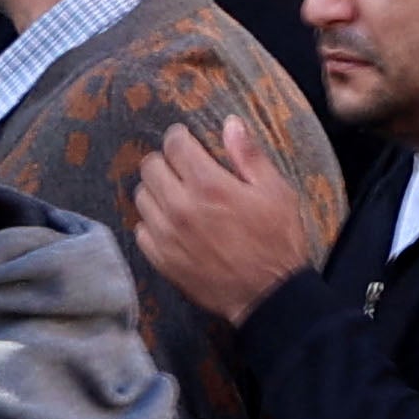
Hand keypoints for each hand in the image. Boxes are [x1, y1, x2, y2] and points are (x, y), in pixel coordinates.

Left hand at [134, 118, 323, 323]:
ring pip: (141, 197)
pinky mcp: (162, 260)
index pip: (174, 145)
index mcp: (209, 185)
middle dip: (166, 161)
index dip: (180, 137)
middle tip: (182, 167)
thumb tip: (231, 123)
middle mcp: (180, 207)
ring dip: (156, 190)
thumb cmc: (276, 240)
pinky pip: (141, 230)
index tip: (186, 140)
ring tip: (176, 194)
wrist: (267, 294)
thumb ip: (248, 155)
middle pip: (150, 167)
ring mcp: (167, 236)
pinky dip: (152, 222)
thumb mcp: (275, 191)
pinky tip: (171, 224)